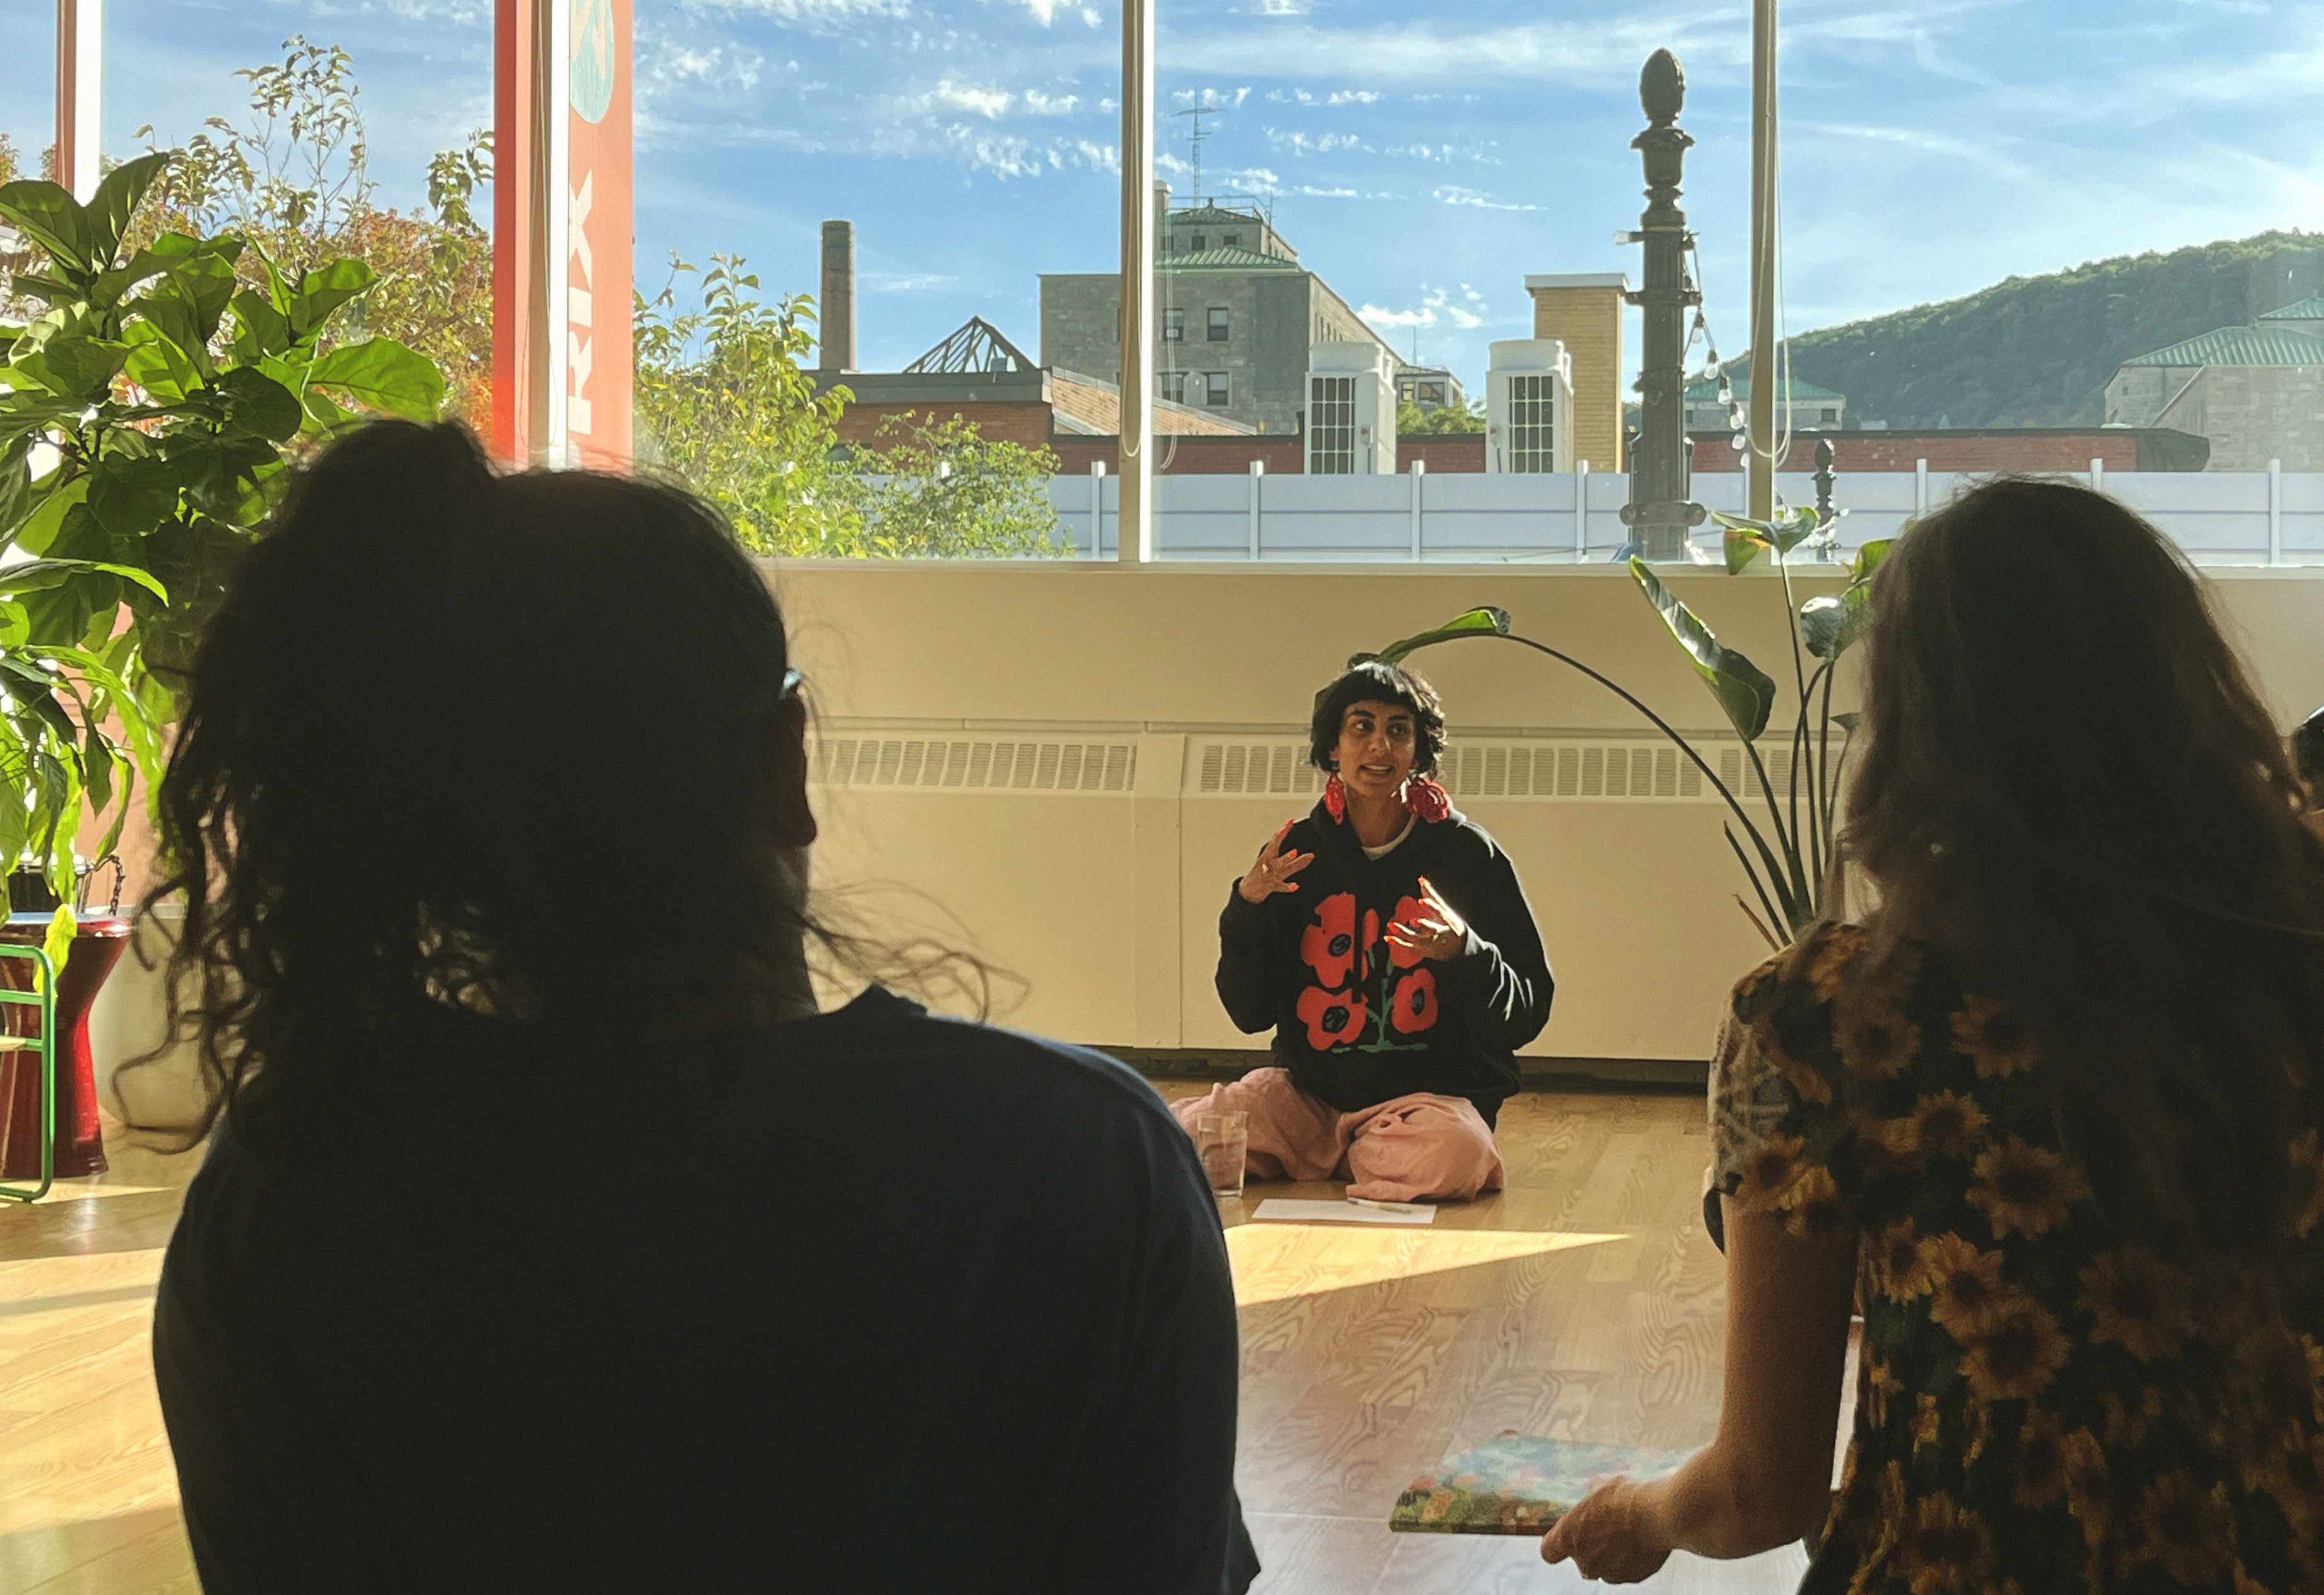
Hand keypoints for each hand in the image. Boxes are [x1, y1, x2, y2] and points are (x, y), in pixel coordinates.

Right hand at [1238, 821, 1314, 904]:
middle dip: (1282, 843)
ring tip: (1294, 853)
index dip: (1283, 831)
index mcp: (1267, 855)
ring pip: (1280, 867)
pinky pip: (1280, 887)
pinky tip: (1295, 886)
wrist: (1248, 891)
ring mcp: (1269, 875)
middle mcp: (1268, 863)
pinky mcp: (1271, 887)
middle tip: (1293, 840)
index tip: (1290, 821)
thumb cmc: (1263, 873)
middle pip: (1276, 852)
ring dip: (1286, 859)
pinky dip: (1287, 887)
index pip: (1275, 840)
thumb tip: (1312, 855)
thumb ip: (1294, 861)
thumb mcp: (1276, 865)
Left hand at [1382, 875, 1466, 962]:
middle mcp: (1439, 933)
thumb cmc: (1449, 924)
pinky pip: (1408, 946)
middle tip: (1413, 920)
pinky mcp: (1422, 949)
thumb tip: (1420, 879)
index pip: (1440, 914)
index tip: (1421, 900)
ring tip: (1392, 925)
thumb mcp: (1444, 909)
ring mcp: (1430, 942)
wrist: (1457, 948)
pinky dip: (1398, 943)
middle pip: (1430, 929)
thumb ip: (1431, 895)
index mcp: (1447, 921)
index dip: (1431, 907)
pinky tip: (1387, 937)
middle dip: (1423, 925)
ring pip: (1417, 939)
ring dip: (1404, 933)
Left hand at [1540, 1478, 1671, 1584]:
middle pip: (1581, 1560)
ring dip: (1612, 1554)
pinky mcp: (1634, 1577)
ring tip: (1627, 1531)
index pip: (1549, 1552)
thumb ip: (1589, 1497)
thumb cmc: (1624, 1496)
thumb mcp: (1599, 1484)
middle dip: (1590, 1547)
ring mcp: (1610, 1573)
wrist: (1658, 1514)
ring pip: (1606, 1567)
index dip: (1556, 1544)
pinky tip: (1642, 1538)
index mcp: (1568, 1538)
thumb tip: (1592, 1496)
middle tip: (1606, 1527)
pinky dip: (1633, 1558)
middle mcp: (1585, 1561)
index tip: (1564, 1535)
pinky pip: (1628, 1569)